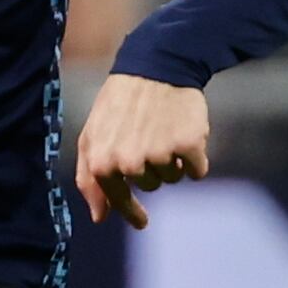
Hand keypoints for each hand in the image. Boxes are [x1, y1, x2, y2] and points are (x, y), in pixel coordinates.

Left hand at [73, 72, 210, 227]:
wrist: (157, 65)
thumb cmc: (120, 103)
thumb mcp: (92, 136)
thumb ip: (90, 178)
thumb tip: (99, 217)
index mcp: (102, 162)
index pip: (119, 199)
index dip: (132, 211)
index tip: (142, 221)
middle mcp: (130, 163)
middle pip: (151, 186)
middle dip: (152, 166)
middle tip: (149, 134)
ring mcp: (160, 155)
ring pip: (173, 178)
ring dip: (172, 160)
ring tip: (164, 129)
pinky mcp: (189, 145)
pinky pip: (197, 171)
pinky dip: (195, 160)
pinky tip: (188, 134)